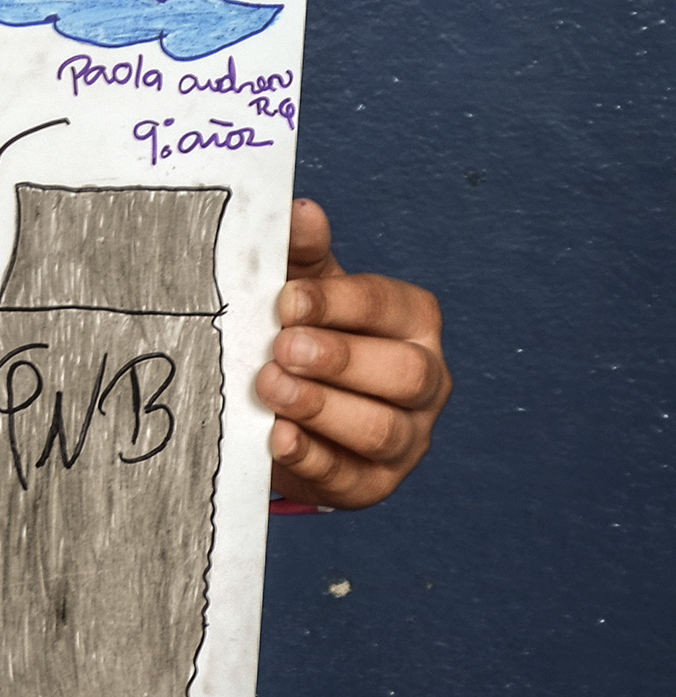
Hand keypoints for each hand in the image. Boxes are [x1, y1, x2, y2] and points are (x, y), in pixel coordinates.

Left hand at [257, 198, 448, 508]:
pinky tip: (276, 438)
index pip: (388, 307)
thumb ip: (303, 253)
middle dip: (339, 360)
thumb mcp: (305, 289)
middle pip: (403, 373)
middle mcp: (426, 380)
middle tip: (280, 350)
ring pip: (382, 429)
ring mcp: (408, 439)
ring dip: (322, 409)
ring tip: (270, 389)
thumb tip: (300, 211)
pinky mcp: (374, 484)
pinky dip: (312, 458)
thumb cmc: (305, 332)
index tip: (285, 301)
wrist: (289, 406)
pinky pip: (351, 478)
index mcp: (414, 322)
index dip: (337, 304)